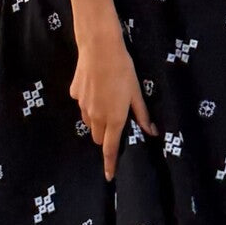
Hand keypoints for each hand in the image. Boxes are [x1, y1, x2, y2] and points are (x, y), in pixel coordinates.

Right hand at [70, 35, 158, 180]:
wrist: (99, 48)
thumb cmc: (123, 70)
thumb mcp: (136, 92)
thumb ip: (141, 114)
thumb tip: (151, 132)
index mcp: (114, 119)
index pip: (109, 149)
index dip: (110, 164)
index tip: (109, 176)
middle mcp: (96, 116)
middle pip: (98, 137)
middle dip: (105, 136)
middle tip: (115, 123)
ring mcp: (83, 106)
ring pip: (89, 121)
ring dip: (97, 120)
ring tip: (107, 101)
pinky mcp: (75, 94)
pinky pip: (82, 105)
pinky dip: (89, 102)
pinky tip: (96, 87)